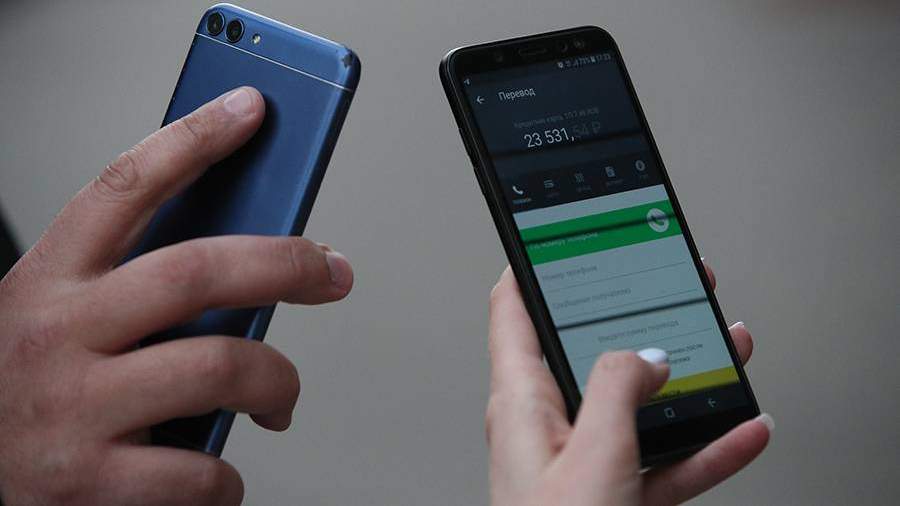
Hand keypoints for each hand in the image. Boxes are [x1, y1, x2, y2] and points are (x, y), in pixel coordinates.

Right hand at [0, 87, 353, 505]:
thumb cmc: (17, 395)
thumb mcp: (50, 322)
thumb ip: (125, 292)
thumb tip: (240, 272)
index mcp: (45, 284)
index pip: (123, 186)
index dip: (192, 140)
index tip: (249, 109)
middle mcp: (56, 336)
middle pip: (197, 271)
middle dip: (286, 263)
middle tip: (331, 271)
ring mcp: (72, 410)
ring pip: (220, 367)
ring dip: (277, 381)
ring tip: (279, 397)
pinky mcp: (88, 484)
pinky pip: (202, 472)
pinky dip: (231, 477)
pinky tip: (222, 474)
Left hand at [486, 265, 770, 505]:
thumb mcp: (591, 453)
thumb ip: (618, 390)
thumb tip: (649, 357)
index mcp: (521, 402)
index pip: (514, 311)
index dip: (533, 267)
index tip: (562, 236)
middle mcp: (547, 425)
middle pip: (594, 352)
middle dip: (641, 319)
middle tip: (680, 288)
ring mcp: (582, 460)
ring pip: (639, 405)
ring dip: (688, 379)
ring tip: (729, 347)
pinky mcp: (613, 494)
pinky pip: (663, 459)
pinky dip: (704, 446)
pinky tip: (742, 431)